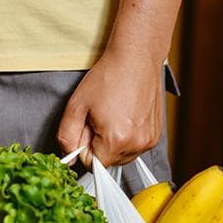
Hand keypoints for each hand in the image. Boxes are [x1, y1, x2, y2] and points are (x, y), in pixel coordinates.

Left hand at [57, 50, 163, 167]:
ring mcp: (149, 141)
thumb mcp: (76, 106)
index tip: (87, 127)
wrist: (136, 58)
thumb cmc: (108, 77)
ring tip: (113, 115)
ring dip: (112, 142)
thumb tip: (70, 158)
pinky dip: (126, 137)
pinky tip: (124, 116)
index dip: (84, 148)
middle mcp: (136, 144)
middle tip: (99, 118)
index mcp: (116, 140)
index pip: (92, 164)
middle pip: (108, 161)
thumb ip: (66, 137)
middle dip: (98, 145)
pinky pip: (133, 147)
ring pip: (121, 156)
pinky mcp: (155, 136)